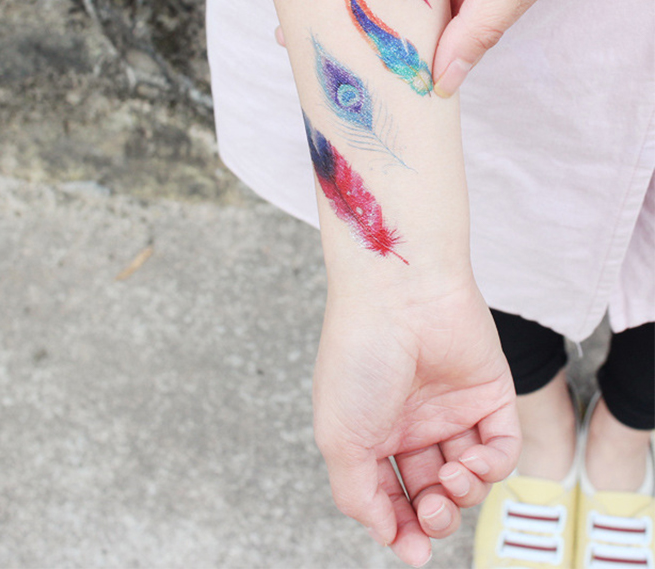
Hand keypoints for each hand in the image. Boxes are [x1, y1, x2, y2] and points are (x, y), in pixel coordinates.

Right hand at [313, 276, 519, 566]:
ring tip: (451, 478)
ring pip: (469, 478)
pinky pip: (501, 449)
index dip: (400, 527)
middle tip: (431, 510)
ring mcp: (451, 409)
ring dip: (463, 493)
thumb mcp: (339, 437)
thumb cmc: (359, 357)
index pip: (390, 495)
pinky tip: (472, 461)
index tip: (410, 548)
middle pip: (432, 493)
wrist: (399, 296)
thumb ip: (357, 495)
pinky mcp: (489, 394)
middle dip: (434, 516)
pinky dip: (492, 468)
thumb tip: (387, 535)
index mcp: (371, 432)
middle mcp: (412, 423)